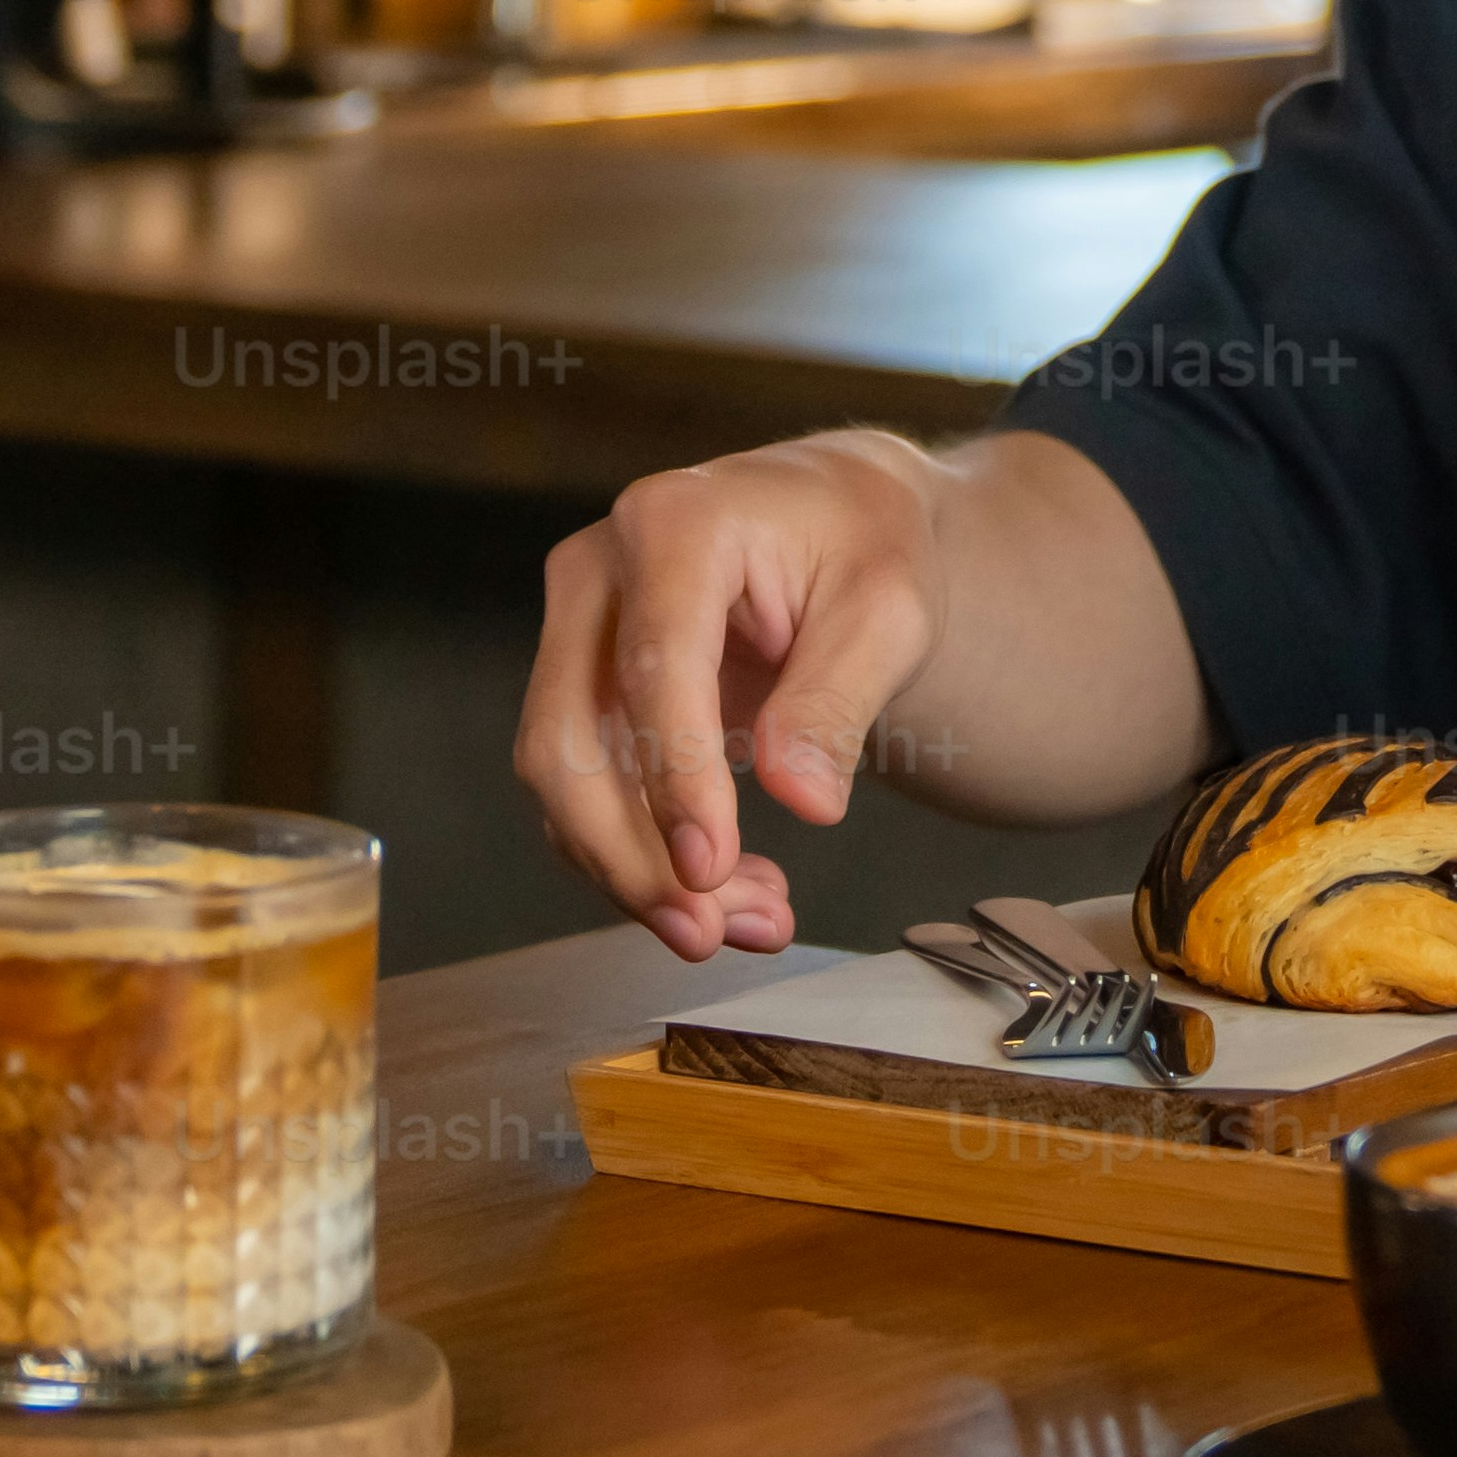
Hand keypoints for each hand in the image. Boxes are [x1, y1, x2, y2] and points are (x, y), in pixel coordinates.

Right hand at [521, 427, 955, 954]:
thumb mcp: (888, 610)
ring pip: (567, 785)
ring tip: (756, 922)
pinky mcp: (579, 688)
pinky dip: (644, 858)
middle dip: (631, 857)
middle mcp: (597, 572)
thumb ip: (839, 701)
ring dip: (641, 874)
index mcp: (673, 524)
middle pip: (568, 739)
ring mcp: (576, 632)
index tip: (711, 872)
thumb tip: (803, 801)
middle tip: (712, 937)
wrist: (837, 519)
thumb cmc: (865, 544)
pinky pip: (587, 795)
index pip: (653, 668)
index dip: (674, 779)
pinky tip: (731, 894)